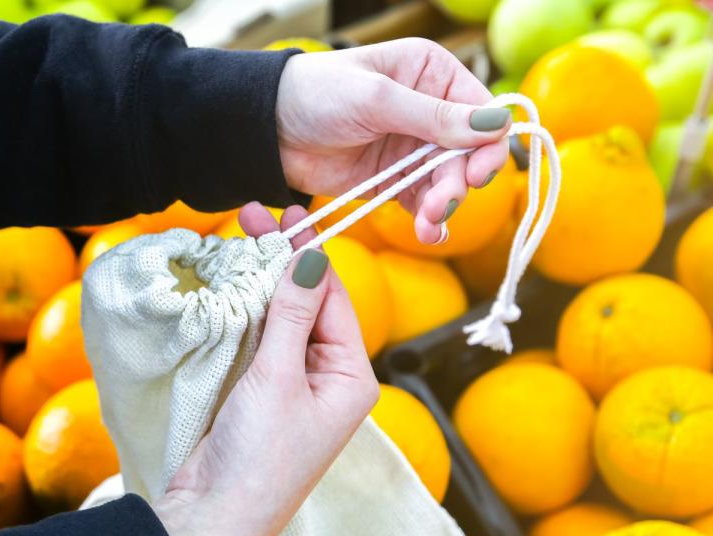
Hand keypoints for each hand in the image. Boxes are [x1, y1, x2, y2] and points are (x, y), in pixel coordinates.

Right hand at [153, 203, 378, 535]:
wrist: (214, 518)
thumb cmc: (258, 456)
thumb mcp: (278, 378)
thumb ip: (294, 314)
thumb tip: (312, 255)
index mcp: (352, 378)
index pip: (335, 300)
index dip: (310, 255)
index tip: (287, 217)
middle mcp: (329, 380)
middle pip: (309, 305)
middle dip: (283, 262)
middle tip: (253, 217)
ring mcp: (294, 387)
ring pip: (281, 319)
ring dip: (261, 281)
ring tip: (240, 237)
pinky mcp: (261, 394)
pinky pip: (259, 340)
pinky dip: (245, 310)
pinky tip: (231, 281)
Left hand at [275, 38, 511, 244]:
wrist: (267, 130)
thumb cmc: (317, 94)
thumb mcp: (377, 100)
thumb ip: (434, 117)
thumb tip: (497, 125)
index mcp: (432, 74)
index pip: (482, 112)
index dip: (487, 145)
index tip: (475, 174)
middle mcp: (430, 110)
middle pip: (469, 154)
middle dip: (459, 183)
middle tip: (440, 206)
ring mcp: (412, 149)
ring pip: (448, 183)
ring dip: (444, 207)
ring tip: (428, 225)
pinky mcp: (394, 181)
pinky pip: (423, 203)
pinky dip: (429, 220)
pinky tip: (428, 232)